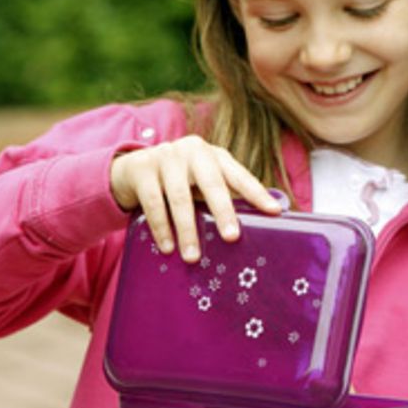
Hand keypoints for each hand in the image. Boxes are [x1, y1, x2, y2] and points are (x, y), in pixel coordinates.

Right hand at [109, 134, 281, 262]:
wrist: (133, 168)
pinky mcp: (142, 169)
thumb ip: (224, 194)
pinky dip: (161, 228)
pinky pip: (154, 202)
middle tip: (232, 237)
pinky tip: (167, 248)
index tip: (274, 212)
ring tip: (193, 257)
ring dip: (187, 230)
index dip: (257, 193)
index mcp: (214, 155)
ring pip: (180, 197)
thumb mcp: (202, 181)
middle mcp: (193, 151)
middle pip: (212, 183)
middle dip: (224, 211)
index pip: (239, 175)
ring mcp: (166, 157)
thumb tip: (260, 221)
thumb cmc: (180, 180)